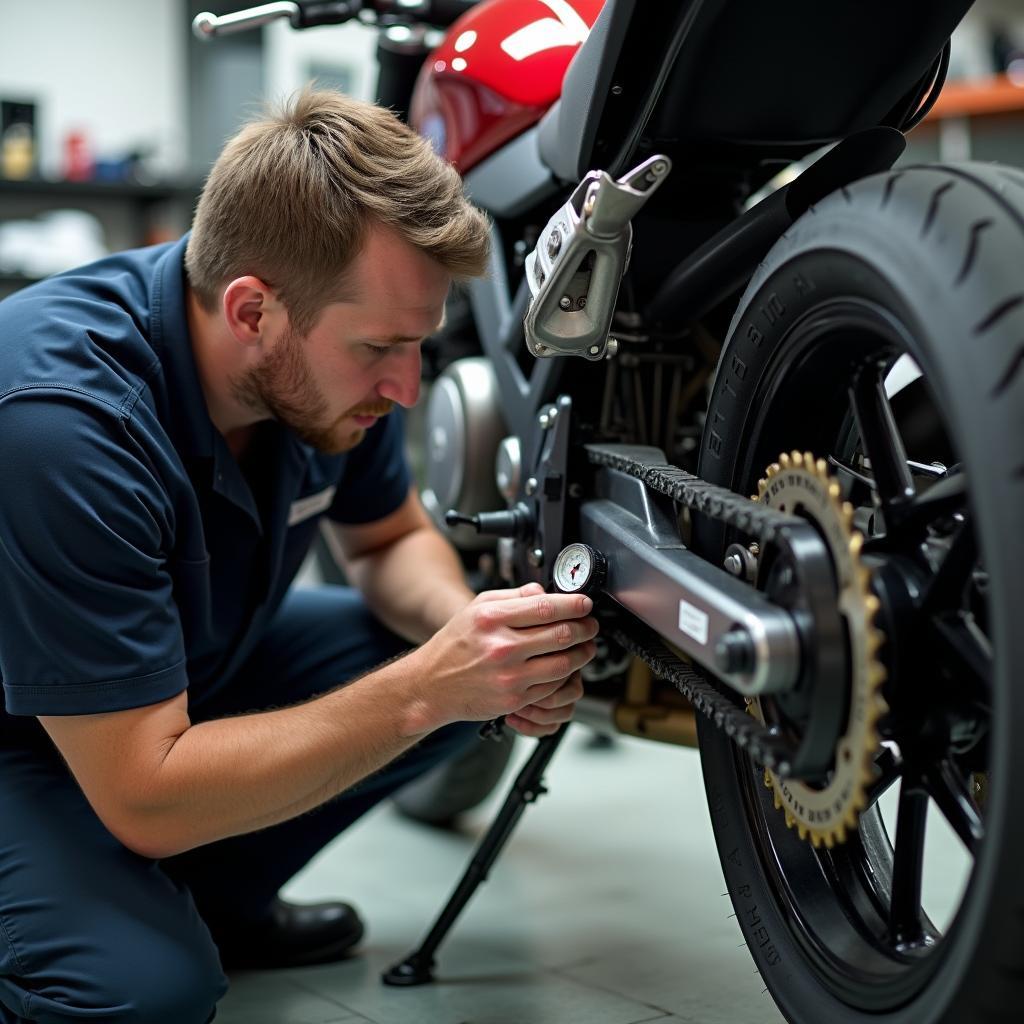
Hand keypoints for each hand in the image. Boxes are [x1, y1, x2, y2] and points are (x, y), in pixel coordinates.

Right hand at [411, 581, 598, 729]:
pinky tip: (566, 667)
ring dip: (583, 654)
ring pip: (564, 663)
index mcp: (492, 618)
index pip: (545, 607)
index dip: (573, 605)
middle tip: (591, 625)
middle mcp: (501, 647)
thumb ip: (513, 596)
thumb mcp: (477, 607)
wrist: (431, 685)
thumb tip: (543, 591)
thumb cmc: (454, 645)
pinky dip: (565, 676)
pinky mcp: (514, 698)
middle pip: (561, 635)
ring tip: (586, 646)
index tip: (585, 604)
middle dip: (585, 628)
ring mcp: (509, 675)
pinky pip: (552, 686)